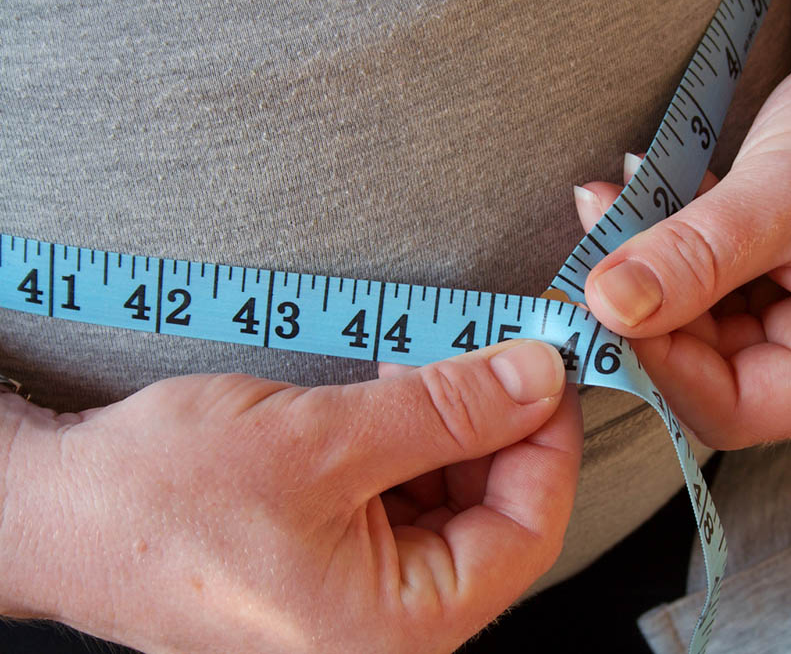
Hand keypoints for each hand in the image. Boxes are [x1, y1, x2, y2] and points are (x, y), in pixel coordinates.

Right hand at [0, 340, 580, 652]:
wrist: (58, 513)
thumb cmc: (161, 498)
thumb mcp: (320, 440)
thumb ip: (443, 409)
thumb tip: (537, 376)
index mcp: (399, 628)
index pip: (529, 531)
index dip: (550, 439)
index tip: (552, 364)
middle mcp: (391, 627)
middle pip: (497, 514)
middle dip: (499, 423)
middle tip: (493, 345)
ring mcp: (365, 594)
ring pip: (454, 499)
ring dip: (453, 424)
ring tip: (428, 359)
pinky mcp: (339, 558)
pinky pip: (407, 498)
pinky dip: (413, 441)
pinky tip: (394, 392)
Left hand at [573, 0, 790, 447]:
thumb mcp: (785, 188)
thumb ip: (695, 256)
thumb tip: (607, 305)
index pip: (731, 408)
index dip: (656, 362)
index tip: (602, 297)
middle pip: (702, 371)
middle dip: (641, 303)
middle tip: (599, 230)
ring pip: (691, 329)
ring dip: (644, 269)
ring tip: (615, 198)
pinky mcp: (773, 294)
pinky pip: (700, 292)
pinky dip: (666, 250)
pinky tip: (641, 196)